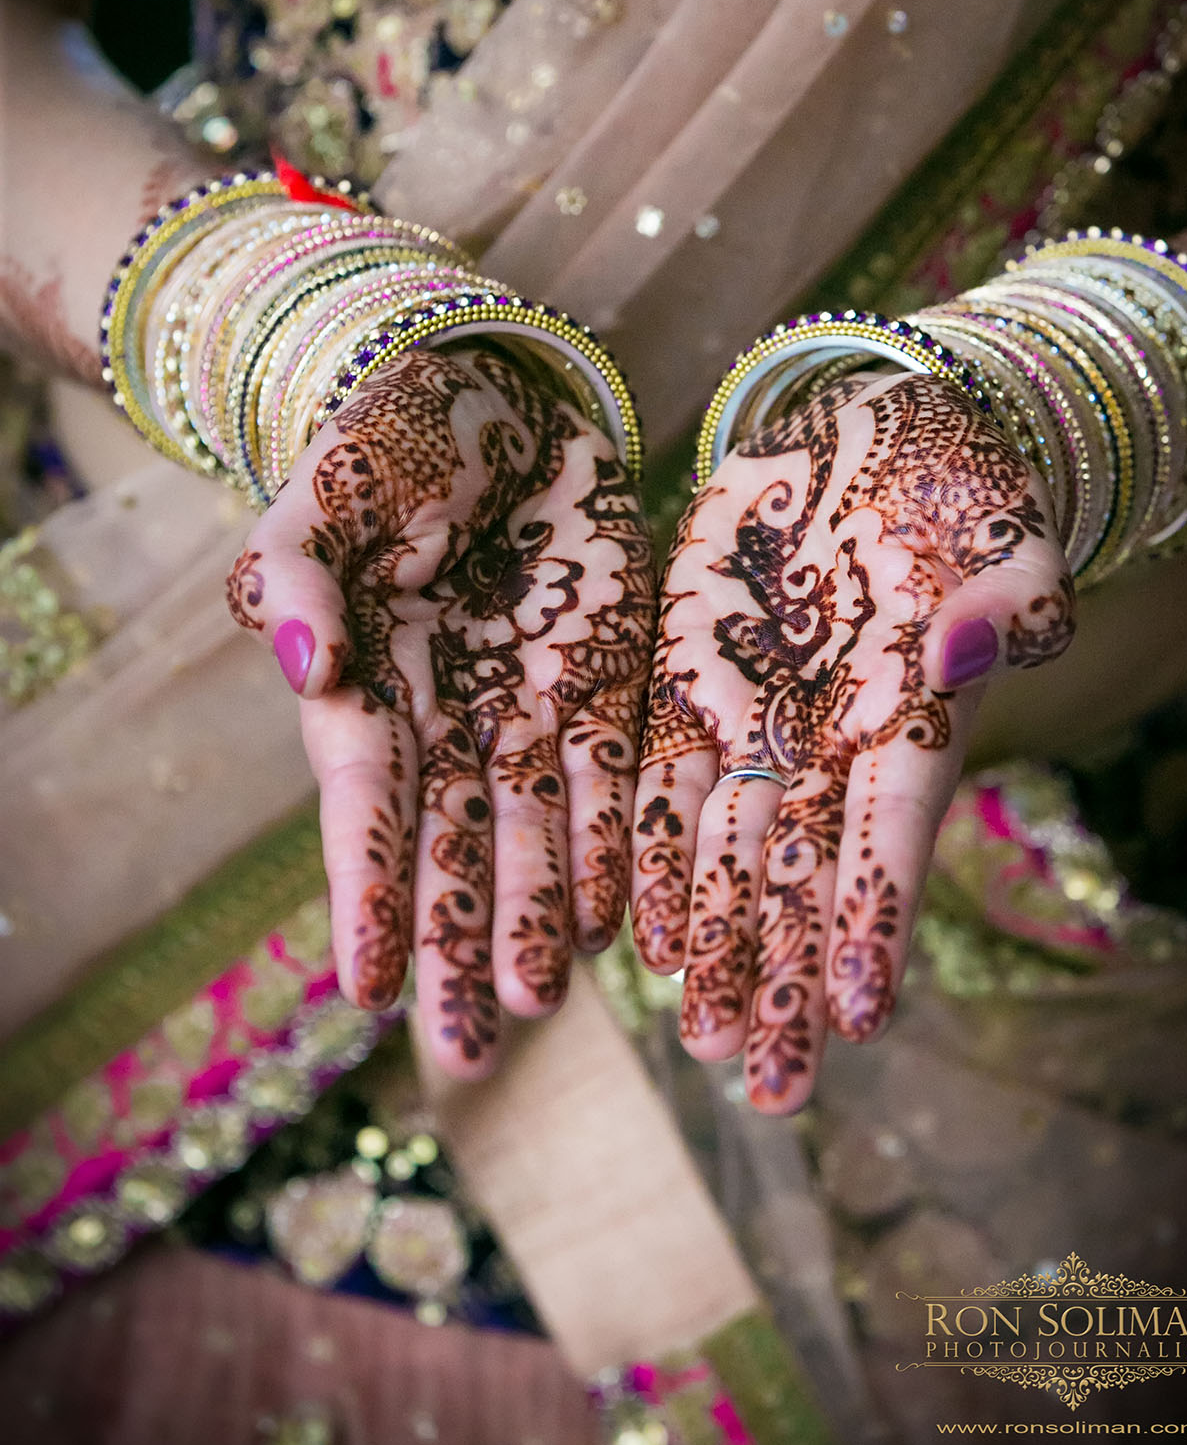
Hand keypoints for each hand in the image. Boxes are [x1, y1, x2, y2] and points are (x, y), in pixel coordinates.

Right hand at [226, 344, 654, 1077]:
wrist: (498, 393)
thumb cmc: (393, 438)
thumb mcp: (330, 492)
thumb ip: (302, 574)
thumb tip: (305, 666)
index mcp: (370, 684)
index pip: (368, 805)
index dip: (369, 893)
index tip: (366, 988)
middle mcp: (449, 718)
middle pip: (452, 848)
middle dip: (458, 946)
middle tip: (473, 1051)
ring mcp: (530, 706)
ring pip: (537, 832)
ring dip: (540, 916)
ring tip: (544, 1003)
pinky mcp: (609, 682)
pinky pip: (617, 776)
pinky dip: (620, 844)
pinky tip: (626, 917)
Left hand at [632, 372, 1073, 1113]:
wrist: (859, 442)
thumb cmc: (957, 489)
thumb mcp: (1003, 527)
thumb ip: (1010, 593)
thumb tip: (975, 649)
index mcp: (914, 716)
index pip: (893, 832)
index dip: (876, 918)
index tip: (864, 1014)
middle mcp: (832, 745)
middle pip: (806, 875)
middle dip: (785, 976)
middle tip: (764, 1084)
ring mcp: (758, 724)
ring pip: (730, 853)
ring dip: (717, 946)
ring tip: (701, 1039)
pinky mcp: (687, 690)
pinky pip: (662, 787)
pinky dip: (655, 859)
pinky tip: (641, 938)